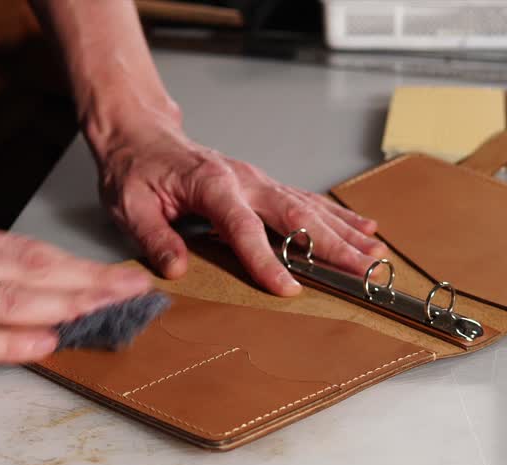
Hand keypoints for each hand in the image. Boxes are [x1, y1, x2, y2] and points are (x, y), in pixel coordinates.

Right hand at [0, 211, 152, 376]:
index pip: (23, 251)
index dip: (74, 264)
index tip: (112, 272)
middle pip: (32, 269)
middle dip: (90, 280)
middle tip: (137, 288)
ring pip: (12, 298)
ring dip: (70, 305)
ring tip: (114, 310)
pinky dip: (13, 340)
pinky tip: (49, 343)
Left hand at [93, 119, 384, 295]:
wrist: (140, 135)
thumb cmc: (135, 170)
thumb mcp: (130, 206)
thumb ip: (156, 238)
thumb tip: (176, 269)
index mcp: (212, 186)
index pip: (245, 229)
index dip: (267, 260)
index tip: (289, 288)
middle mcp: (245, 180)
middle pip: (297, 215)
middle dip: (334, 245)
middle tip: (365, 269)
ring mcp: (259, 181)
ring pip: (311, 207)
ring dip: (346, 232)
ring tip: (376, 253)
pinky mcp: (264, 185)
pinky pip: (308, 201)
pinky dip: (338, 216)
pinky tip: (363, 228)